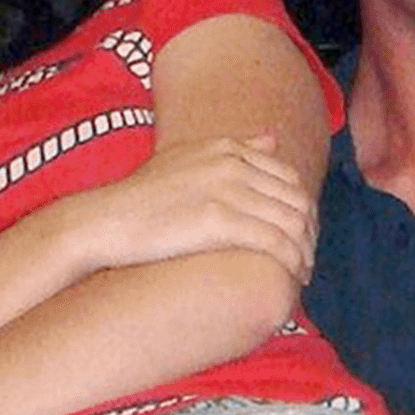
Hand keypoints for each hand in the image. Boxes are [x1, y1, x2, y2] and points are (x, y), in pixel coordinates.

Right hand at [90, 134, 316, 282]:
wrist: (105, 220)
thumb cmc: (140, 197)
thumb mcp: (187, 159)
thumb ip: (234, 148)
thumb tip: (272, 135)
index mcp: (225, 147)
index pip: (287, 177)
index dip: (302, 208)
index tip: (300, 234)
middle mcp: (231, 163)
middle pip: (296, 199)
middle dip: (309, 233)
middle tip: (306, 259)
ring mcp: (226, 189)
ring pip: (292, 222)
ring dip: (304, 252)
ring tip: (301, 274)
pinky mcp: (219, 220)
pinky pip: (275, 243)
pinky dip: (291, 263)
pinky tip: (291, 279)